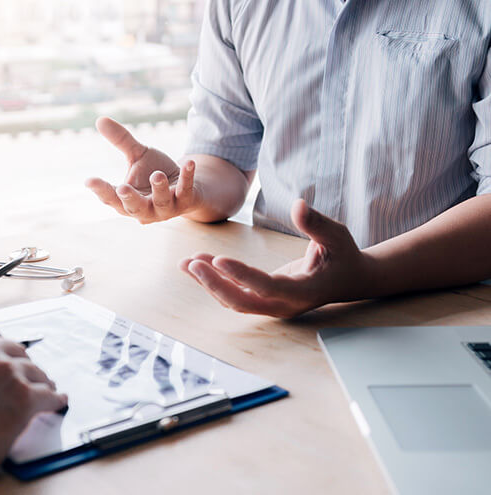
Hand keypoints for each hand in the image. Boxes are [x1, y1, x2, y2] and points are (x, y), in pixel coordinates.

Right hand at [0, 322, 67, 494]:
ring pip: (33, 370)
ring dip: (36, 382)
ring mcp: (4, 370)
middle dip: (17, 365)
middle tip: (18, 379)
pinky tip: (55, 403)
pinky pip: (48, 394)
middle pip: (13, 350)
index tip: (2, 355)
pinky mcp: (22, 397)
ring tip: (41, 390)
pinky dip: (53, 400)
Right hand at [86, 116, 200, 223]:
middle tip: (122, 188)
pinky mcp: (185, 201)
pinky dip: (186, 177)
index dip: (100, 190)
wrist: (186, 188)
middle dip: (129, 198)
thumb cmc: (155, 173)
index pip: (110, 197)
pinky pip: (185, 190)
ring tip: (157, 175)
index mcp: (127, 201)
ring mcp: (166, 209)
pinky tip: (188, 162)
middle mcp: (144, 210)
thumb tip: (100, 120)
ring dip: (158, 189)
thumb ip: (121, 141)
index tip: (89, 180)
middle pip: (134, 207)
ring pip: (161, 202)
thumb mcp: (138, 156)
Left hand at [180, 200, 370, 317]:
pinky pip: (234, 294)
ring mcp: (272, 306)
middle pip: (242, 302)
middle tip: (192, 263)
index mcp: (304, 291)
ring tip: (185, 262)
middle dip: (214, 284)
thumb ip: (316, 223)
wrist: (349, 279)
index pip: (268, 287)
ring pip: (233, 300)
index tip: (218, 259)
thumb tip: (298, 204)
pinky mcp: (263, 301)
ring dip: (208, 282)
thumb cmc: (344, 255)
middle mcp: (284, 305)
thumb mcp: (337, 234)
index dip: (242, 275)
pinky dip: (214, 280)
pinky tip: (195, 265)